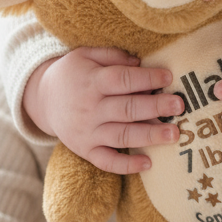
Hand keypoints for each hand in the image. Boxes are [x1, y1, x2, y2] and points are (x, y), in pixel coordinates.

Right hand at [23, 47, 183, 173]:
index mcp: (92, 82)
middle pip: (127, 108)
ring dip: (149, 136)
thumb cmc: (72, 74)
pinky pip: (107, 162)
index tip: (168, 78)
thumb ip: (113, 56)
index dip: (146, 78)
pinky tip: (148, 163)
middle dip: (155, 107)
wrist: (42, 100)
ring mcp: (88, 132)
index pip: (123, 80)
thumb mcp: (86, 55)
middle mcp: (90, 108)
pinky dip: (126, 165)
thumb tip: (140, 62)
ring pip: (122, 136)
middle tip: (179, 106)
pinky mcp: (86, 150)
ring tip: (173, 134)